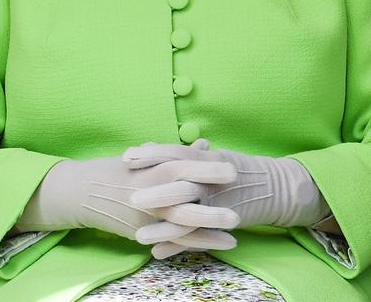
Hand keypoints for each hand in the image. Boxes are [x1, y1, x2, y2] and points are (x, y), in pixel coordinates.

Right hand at [17, 147, 238, 252]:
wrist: (80, 193)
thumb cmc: (114, 171)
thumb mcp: (142, 158)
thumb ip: (174, 154)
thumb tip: (205, 145)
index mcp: (146, 169)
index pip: (178, 165)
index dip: (204, 167)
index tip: (230, 167)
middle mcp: (145, 191)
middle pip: (182, 193)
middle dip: (211, 195)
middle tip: (238, 196)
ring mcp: (143, 214)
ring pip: (181, 219)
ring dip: (210, 223)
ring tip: (236, 225)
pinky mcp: (142, 231)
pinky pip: (175, 239)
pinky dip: (201, 242)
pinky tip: (224, 242)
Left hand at [125, 140, 328, 257]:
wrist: (273, 187)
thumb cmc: (234, 167)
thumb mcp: (209, 155)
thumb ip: (179, 154)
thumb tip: (149, 146)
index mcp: (204, 158)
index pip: (174, 152)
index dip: (150, 154)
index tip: (126, 157)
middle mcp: (209, 179)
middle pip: (180, 184)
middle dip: (155, 193)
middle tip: (130, 199)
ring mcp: (216, 202)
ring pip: (187, 217)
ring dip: (162, 229)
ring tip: (138, 237)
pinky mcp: (223, 222)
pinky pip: (198, 236)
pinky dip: (178, 246)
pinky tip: (157, 253)